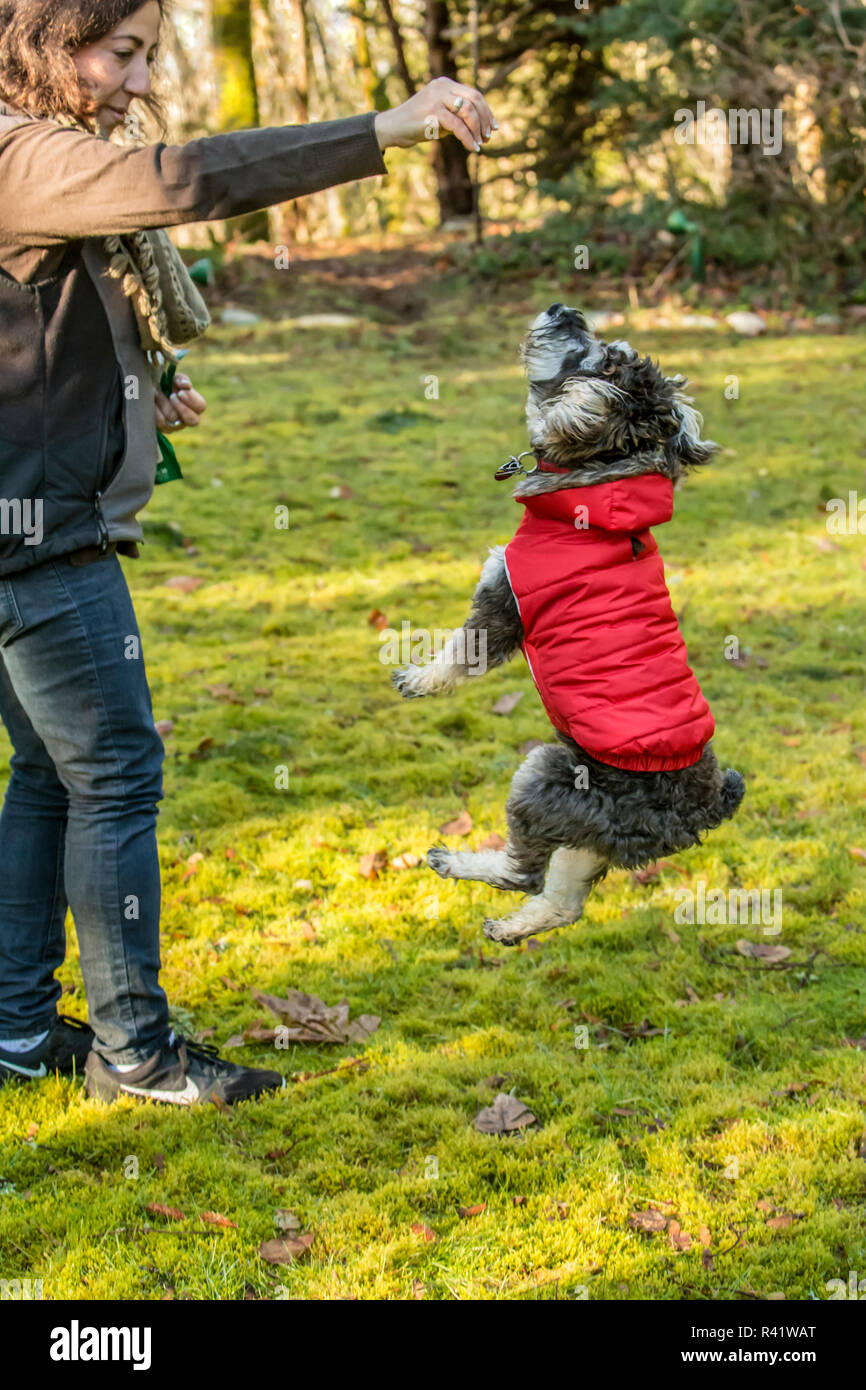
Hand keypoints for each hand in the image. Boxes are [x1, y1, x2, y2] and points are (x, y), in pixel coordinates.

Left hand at [154, 372, 206, 432]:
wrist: (148, 390)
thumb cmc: (164, 385)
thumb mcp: (174, 379)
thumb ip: (182, 380)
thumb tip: (186, 386)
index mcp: (194, 406)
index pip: (201, 406)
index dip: (192, 400)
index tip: (180, 392)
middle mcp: (187, 419)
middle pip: (193, 420)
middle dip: (181, 407)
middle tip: (172, 396)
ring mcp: (176, 426)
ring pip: (174, 418)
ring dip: (164, 402)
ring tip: (156, 392)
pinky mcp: (164, 430)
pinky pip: (161, 422)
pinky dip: (156, 409)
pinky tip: (152, 401)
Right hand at [374, 77, 496, 154]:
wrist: (393, 127)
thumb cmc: (417, 124)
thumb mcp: (440, 114)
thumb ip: (457, 115)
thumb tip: (481, 126)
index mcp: (445, 84)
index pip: (473, 94)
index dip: (487, 111)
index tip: (493, 127)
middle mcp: (442, 87)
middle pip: (474, 100)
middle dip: (485, 120)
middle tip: (488, 137)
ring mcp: (437, 98)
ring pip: (468, 112)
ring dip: (477, 130)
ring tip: (480, 143)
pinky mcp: (433, 112)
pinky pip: (457, 126)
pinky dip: (467, 138)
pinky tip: (472, 147)